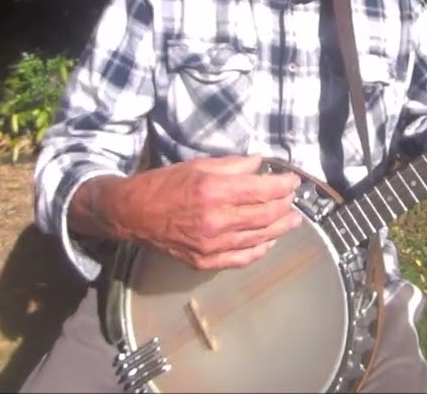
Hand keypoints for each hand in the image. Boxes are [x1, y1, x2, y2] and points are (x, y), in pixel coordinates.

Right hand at [78, 156, 301, 270]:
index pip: (263, 190)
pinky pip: (242, 258)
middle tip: (293, 198)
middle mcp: (216, 221)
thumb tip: (260, 164)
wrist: (133, 214)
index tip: (293, 179)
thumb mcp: (198, 165)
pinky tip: (269, 241)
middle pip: (266, 216)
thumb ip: (233, 165)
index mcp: (214, 192)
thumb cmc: (163, 185)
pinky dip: (260, 249)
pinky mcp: (205, 261)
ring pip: (259, 238)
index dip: (284, 185)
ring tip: (291, 220)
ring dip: (280, 228)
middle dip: (286, 205)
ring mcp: (212, 245)